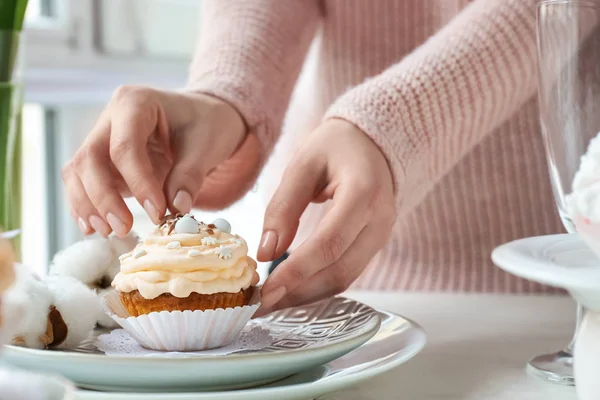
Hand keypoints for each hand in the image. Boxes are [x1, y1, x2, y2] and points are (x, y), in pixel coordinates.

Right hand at [62, 86, 245, 236]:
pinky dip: (85, 205)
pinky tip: (94, 228)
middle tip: (123, 228)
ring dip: (88, 205)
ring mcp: (102, 138)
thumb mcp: (207, 144)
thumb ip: (190, 175)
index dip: (138, 183)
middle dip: (103, 198)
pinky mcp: (102, 160)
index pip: (125, 147)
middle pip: (90, 158)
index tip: (157, 213)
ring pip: (78, 171)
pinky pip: (83, 182)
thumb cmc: (206, 123)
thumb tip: (178, 208)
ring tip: (107, 233)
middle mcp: (110, 117)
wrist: (203, 117)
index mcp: (136, 102)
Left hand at [256, 119, 396, 314]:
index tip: (264, 290)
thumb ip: (284, 206)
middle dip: (298, 292)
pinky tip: (291, 287)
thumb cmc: (336, 146)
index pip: (329, 244)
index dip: (296, 271)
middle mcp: (380, 220)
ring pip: (345, 279)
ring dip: (306, 295)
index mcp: (364, 193)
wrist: (373, 143)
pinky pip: (347, 272)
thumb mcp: (303, 164)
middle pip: (340, 271)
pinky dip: (318, 285)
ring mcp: (382, 235)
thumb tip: (266, 253)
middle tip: (259, 305)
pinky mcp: (375, 244)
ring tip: (270, 301)